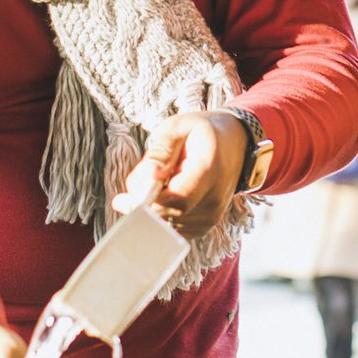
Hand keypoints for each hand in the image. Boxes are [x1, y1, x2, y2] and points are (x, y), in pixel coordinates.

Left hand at [111, 110, 248, 238]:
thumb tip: (147, 176)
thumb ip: (159, 152)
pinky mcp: (204, 227)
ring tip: (162, 184)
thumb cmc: (202, 133)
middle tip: (139, 181)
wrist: (235, 145)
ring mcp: (211, 217)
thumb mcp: (178, 127)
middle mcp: (214, 200)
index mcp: (208, 170)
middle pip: (165, 215)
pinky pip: (170, 230)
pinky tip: (166, 196)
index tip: (122, 199)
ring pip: (164, 225)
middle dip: (142, 203)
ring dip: (152, 209)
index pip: (176, 200)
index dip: (146, 203)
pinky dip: (161, 216)